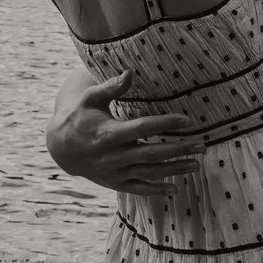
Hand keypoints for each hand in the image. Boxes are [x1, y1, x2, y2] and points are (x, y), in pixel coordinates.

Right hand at [46, 71, 203, 195]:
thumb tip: (129, 73)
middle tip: (202, 146)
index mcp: (109, 133)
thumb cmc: (79, 117)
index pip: (144, 128)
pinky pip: (139, 188)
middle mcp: (114, 156)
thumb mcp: (90, 99)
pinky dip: (157, 189)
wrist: (60, 148)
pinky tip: (175, 187)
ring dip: (175, 169)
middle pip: (153, 153)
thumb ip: (110, 87)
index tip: (188, 119)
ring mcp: (115, 172)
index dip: (166, 123)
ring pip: (150, 172)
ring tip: (196, 163)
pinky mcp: (115, 182)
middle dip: (179, 149)